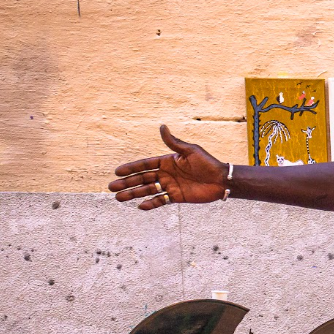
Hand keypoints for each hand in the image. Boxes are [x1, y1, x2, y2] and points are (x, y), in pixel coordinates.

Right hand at [109, 125, 228, 209]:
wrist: (222, 180)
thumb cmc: (208, 163)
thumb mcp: (190, 151)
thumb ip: (174, 143)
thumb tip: (161, 126)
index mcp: (167, 161)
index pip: (145, 165)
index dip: (131, 168)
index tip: (117, 171)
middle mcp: (166, 174)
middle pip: (142, 179)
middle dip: (127, 183)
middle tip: (111, 187)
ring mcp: (170, 186)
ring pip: (148, 191)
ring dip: (133, 194)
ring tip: (119, 198)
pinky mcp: (177, 197)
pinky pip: (161, 201)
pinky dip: (151, 204)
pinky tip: (140, 207)